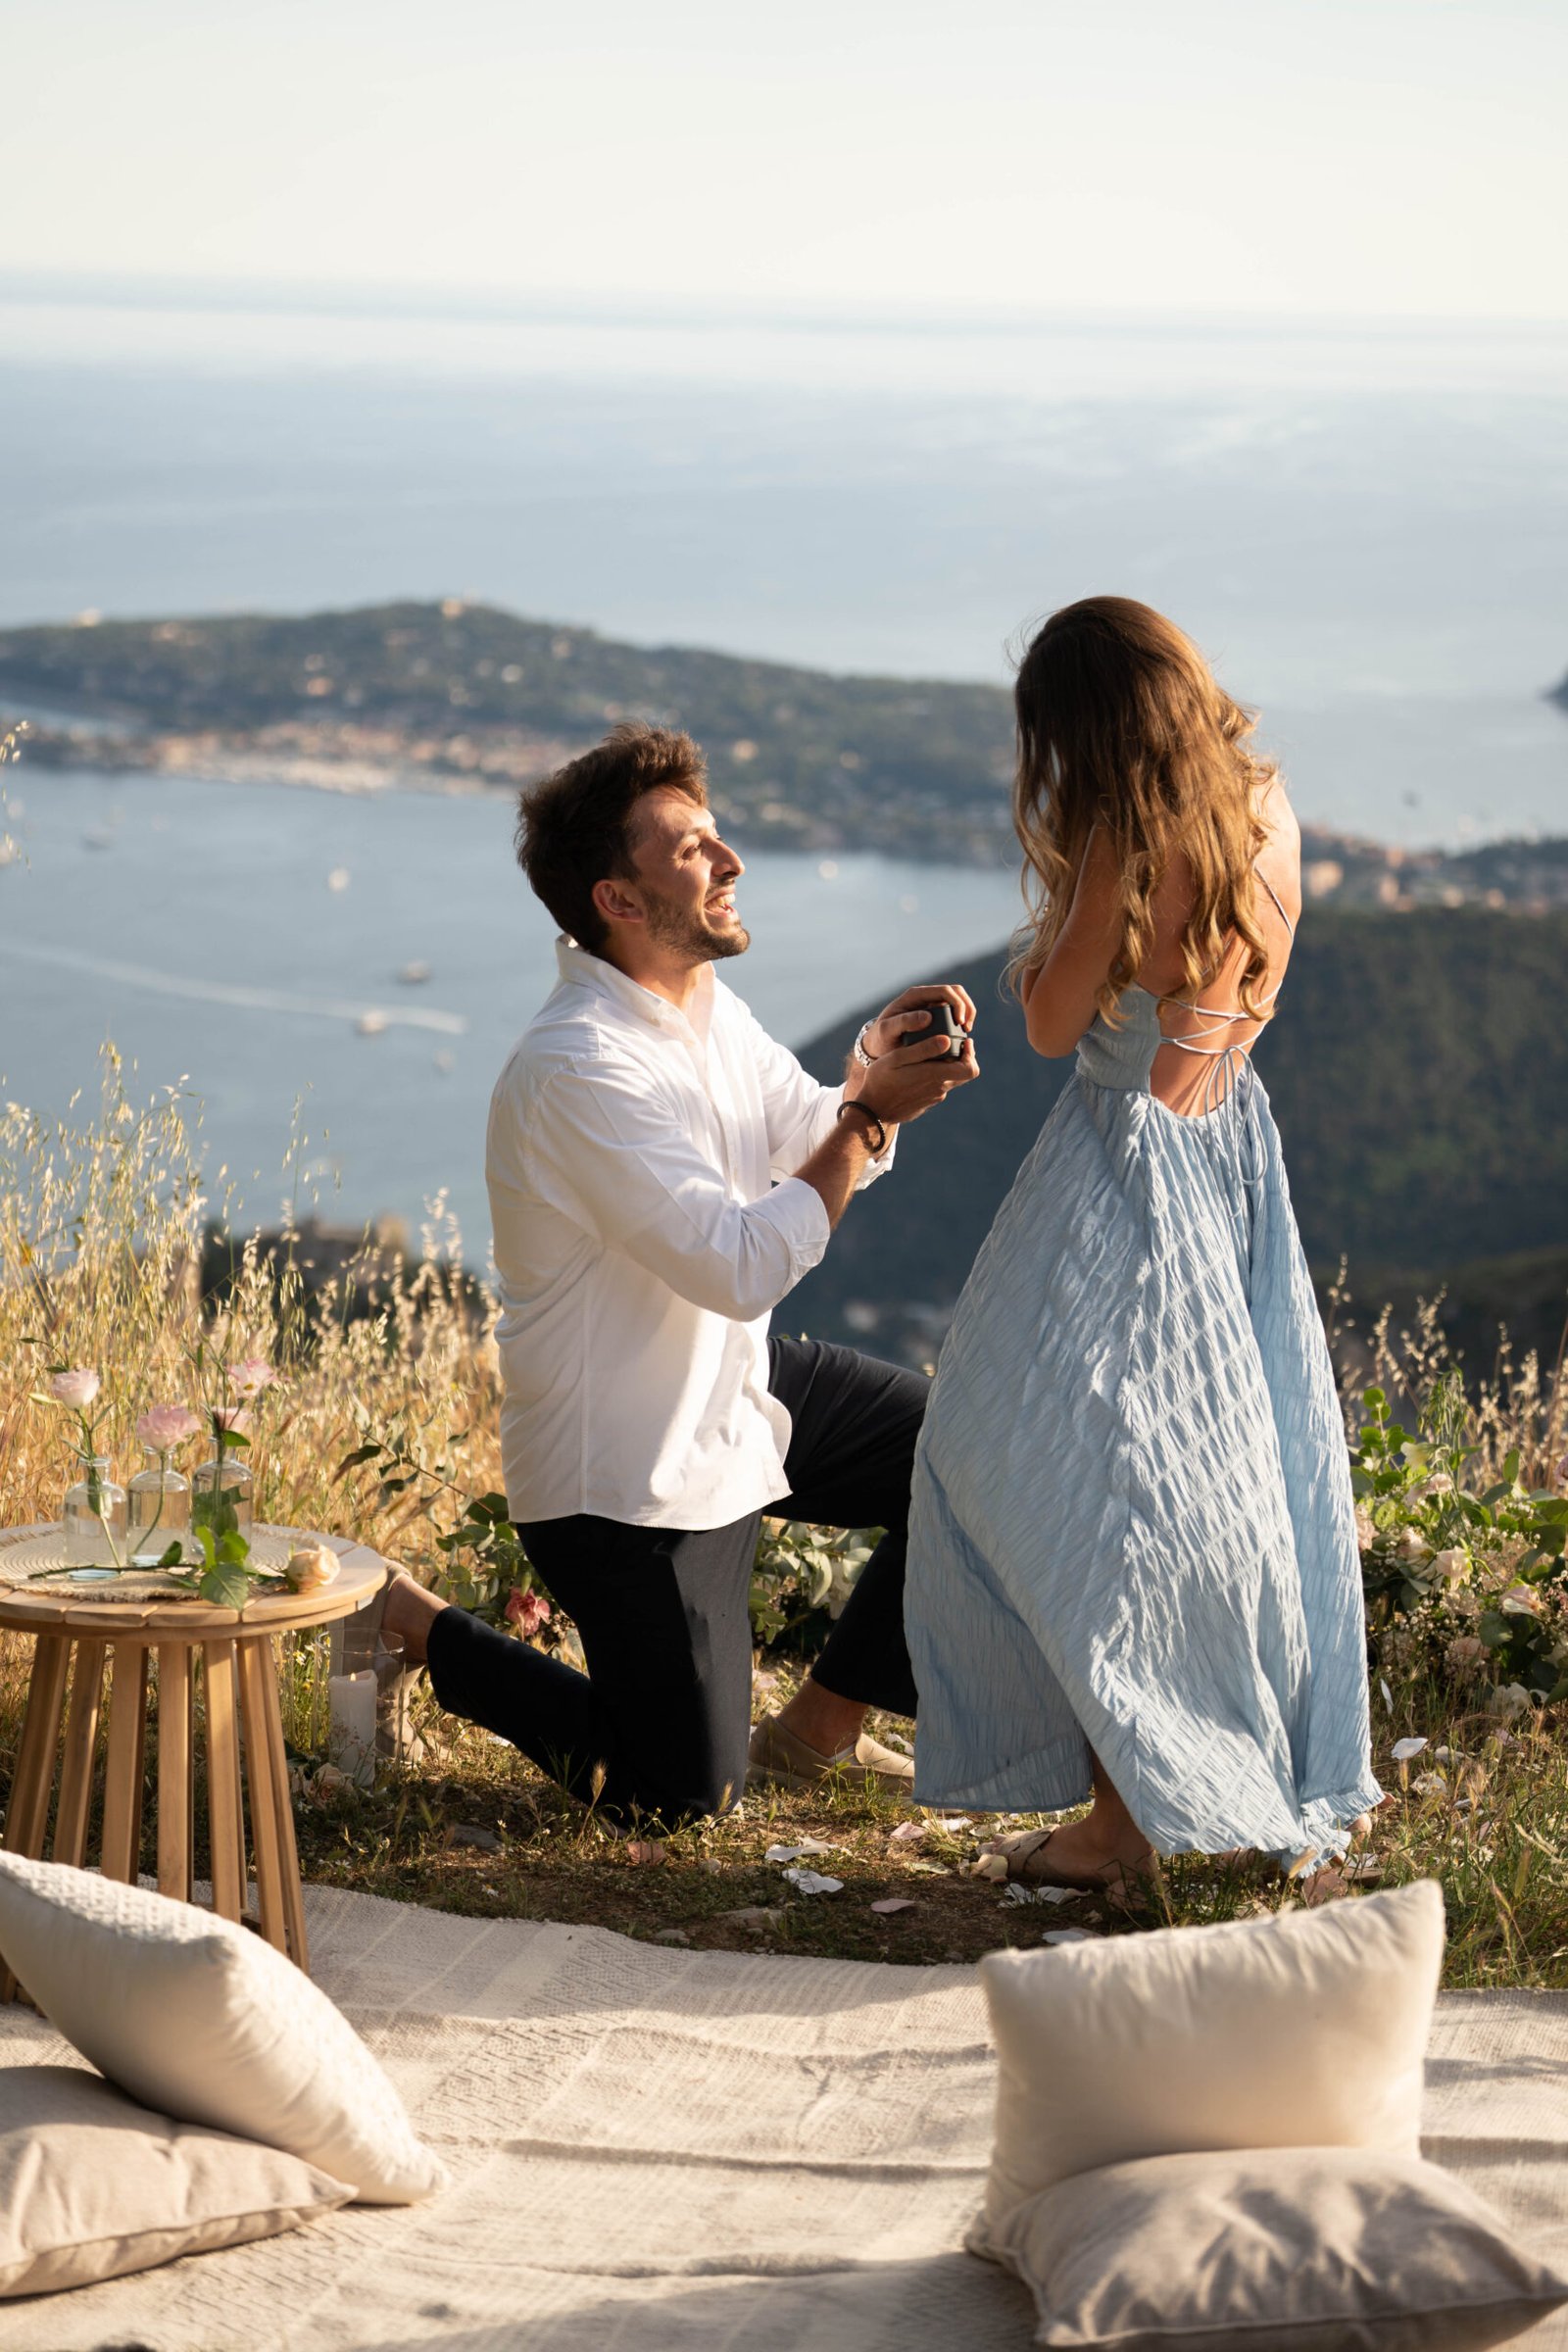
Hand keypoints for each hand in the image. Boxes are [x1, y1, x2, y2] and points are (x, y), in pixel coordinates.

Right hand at [846, 1026, 977, 1127]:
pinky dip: (934, 1076)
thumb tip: (947, 1040)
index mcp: (936, 1076)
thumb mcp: (898, 1058)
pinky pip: (937, 1086)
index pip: (971, 1069)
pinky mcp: (926, 1102)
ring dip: (944, 1066)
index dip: (971, 1054)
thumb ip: (923, 1049)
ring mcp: (933, 1098)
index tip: (963, 1041)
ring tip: (927, 1054)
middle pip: (963, 1073)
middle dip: (960, 1057)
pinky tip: (916, 1069)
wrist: (871, 1111)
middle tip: (947, 1043)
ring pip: (949, 1079)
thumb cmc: (881, 1080)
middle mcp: (939, 1089)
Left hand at [861, 981, 977, 1061]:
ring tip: (966, 1032)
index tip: (960, 1022)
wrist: (878, 1046)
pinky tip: (960, 1037)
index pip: (945, 991)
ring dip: (967, 1015)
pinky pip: (954, 1015)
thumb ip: (903, 1022)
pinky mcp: (936, 1018)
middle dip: (967, 1008)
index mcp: (915, 995)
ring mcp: (932, 1006)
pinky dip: (962, 1023)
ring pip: (959, 1002)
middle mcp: (925, 997)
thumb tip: (927, 1017)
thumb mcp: (887, 1031)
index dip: (957, 1004)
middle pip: (956, 993)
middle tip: (967, 1028)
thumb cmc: (880, 1037)